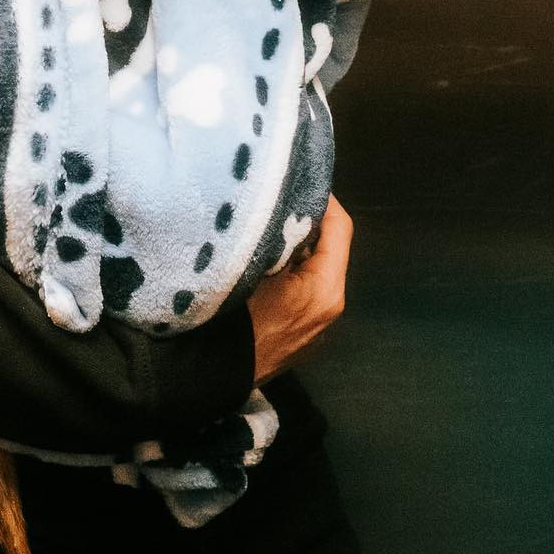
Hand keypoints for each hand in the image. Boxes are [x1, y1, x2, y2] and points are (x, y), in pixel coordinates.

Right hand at [245, 196, 351, 383]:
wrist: (213, 373)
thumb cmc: (234, 316)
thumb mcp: (254, 265)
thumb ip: (277, 235)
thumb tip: (283, 206)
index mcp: (326, 287)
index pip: (340, 227)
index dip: (325, 199)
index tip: (302, 179)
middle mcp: (330, 305)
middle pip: (330, 247)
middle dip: (309, 220)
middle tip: (282, 197)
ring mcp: (317, 323)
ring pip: (316, 268)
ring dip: (299, 244)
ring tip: (270, 222)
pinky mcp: (301, 332)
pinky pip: (304, 287)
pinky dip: (292, 268)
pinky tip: (265, 259)